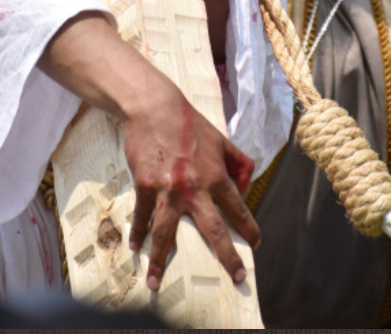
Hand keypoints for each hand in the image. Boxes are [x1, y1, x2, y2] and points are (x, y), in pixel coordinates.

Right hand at [40, 14, 259, 291]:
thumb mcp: (221, 138)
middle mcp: (194, 188)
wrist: (155, 107)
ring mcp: (168, 190)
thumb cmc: (189, 123)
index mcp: (216, 176)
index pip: (238, 210)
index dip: (250, 230)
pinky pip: (142, 215)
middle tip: (235, 277)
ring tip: (157, 283)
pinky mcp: (145, 185)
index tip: (255, 246)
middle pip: (213, 232)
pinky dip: (137, 232)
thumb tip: (246, 185)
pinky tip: (135, 247)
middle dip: (226, 258)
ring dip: (162, 260)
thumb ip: (238, 162)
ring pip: (167, 233)